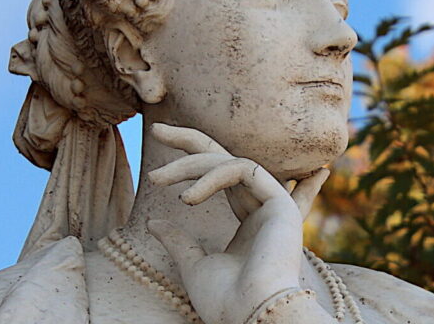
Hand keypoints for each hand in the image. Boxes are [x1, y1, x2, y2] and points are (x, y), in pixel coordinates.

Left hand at [146, 123, 329, 323]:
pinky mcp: (278, 201)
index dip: (208, 162)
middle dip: (192, 141)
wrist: (250, 314)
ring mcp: (273, 203)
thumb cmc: (225, 300)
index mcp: (249, 224)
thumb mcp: (192, 266)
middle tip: (157, 129)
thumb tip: (155, 221)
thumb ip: (178, 241)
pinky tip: (187, 198)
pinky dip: (210, 177)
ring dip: (190, 164)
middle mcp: (262, 208)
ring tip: (157, 178)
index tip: (174, 142)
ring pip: (229, 161)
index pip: (233, 182)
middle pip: (227, 159)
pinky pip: (242, 169)